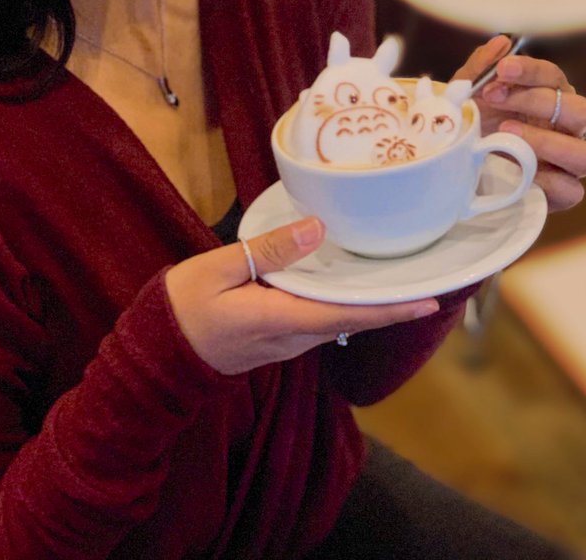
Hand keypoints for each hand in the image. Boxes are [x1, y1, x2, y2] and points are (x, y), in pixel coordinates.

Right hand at [164, 217, 438, 374]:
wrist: (156, 354)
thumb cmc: (181, 307)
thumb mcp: (218, 269)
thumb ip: (269, 251)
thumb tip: (318, 230)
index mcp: (281, 318)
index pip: (349, 314)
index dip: (392, 308)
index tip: (430, 300)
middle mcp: (292, 336)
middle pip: (353, 318)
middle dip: (392, 303)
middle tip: (429, 281)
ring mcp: (285, 342)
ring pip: (338, 320)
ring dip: (370, 303)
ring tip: (399, 277)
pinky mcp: (277, 337)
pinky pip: (320, 319)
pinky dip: (344, 303)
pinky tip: (350, 281)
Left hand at [453, 36, 585, 212]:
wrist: (456, 165)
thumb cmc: (472, 123)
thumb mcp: (467, 94)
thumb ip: (482, 68)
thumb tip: (501, 43)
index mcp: (550, 97)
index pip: (554, 77)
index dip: (531, 71)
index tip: (502, 69)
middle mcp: (566, 127)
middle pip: (580, 110)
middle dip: (539, 102)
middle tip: (496, 99)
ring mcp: (568, 162)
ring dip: (548, 143)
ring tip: (507, 134)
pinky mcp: (561, 192)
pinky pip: (572, 191)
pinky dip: (547, 182)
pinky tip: (518, 170)